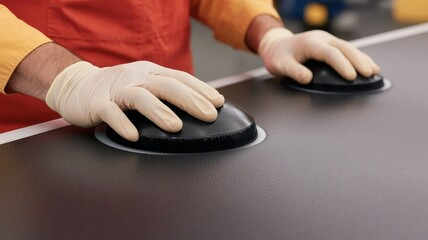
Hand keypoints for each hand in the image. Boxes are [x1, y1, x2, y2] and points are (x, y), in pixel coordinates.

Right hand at [45, 61, 224, 141]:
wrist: (75, 86)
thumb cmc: (116, 89)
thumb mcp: (144, 84)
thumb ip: (165, 92)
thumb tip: (197, 106)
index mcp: (150, 72)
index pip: (180, 77)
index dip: (200, 89)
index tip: (219, 102)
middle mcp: (136, 77)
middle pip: (167, 86)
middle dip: (190, 100)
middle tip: (209, 115)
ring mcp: (116, 89)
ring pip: (141, 97)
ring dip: (160, 112)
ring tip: (176, 127)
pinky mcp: (97, 103)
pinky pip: (111, 113)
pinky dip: (123, 124)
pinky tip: (134, 136)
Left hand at [258, 28, 379, 83]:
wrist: (276, 46)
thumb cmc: (278, 56)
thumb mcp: (280, 65)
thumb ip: (293, 71)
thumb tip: (308, 78)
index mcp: (310, 42)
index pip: (330, 53)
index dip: (342, 64)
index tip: (351, 77)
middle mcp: (321, 38)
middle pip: (344, 48)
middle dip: (358, 61)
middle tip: (369, 74)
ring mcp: (327, 39)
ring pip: (349, 47)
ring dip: (362, 58)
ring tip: (374, 71)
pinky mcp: (330, 44)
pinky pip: (347, 50)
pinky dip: (358, 58)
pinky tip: (368, 65)